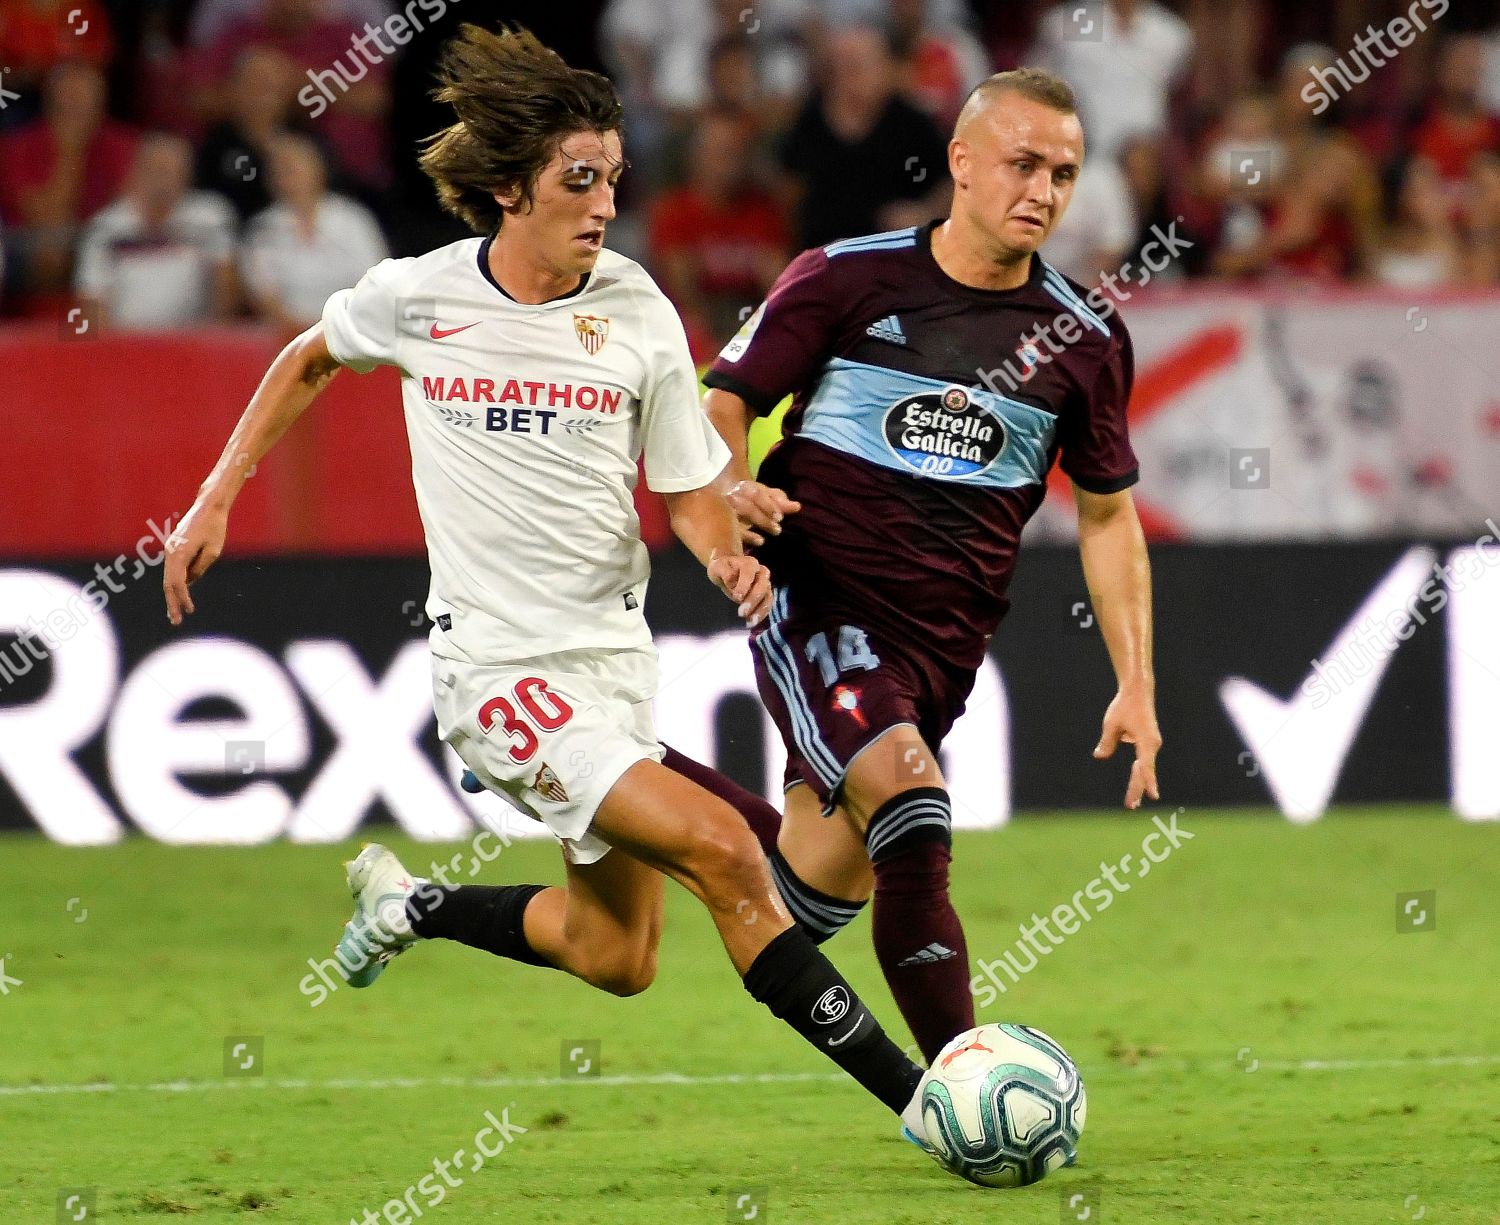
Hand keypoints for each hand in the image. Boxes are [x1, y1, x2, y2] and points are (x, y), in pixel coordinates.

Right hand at [163, 499, 229, 624]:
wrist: (209, 506)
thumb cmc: (215, 527)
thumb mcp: (213, 550)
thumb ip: (200, 568)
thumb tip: (190, 581)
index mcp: (179, 553)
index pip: (177, 582)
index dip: (182, 599)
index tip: (190, 611)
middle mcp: (170, 551)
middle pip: (168, 583)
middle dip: (172, 603)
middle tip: (176, 621)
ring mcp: (170, 548)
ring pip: (168, 577)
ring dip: (172, 595)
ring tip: (175, 614)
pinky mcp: (174, 547)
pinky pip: (172, 569)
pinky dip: (174, 583)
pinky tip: (180, 596)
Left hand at [707, 551, 771, 626]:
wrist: (727, 569)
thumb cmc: (722, 567)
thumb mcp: (718, 567)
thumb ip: (726, 573)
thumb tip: (733, 584)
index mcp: (749, 563)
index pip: (749, 573)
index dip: (744, 585)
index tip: (737, 597)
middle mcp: (761, 573)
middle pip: (762, 586)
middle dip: (753, 600)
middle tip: (742, 613)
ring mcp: (765, 584)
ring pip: (767, 597)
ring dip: (760, 611)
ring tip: (750, 622)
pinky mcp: (765, 595)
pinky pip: (767, 605)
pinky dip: (761, 614)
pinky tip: (751, 622)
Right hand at [725, 479, 800, 546]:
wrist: (719, 506)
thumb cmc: (750, 501)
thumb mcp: (765, 498)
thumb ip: (780, 502)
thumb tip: (797, 506)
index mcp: (744, 487)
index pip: (756, 493)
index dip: (768, 505)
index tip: (780, 517)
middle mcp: (733, 497)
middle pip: (747, 505)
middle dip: (764, 515)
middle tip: (779, 528)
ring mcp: (726, 511)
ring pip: (740, 516)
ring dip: (760, 523)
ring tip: (776, 531)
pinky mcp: (723, 524)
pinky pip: (734, 530)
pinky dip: (748, 536)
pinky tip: (761, 541)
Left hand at [1093, 689, 1160, 809]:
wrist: (1138, 691)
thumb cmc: (1124, 706)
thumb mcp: (1111, 724)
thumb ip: (1107, 741)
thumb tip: (1100, 756)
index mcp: (1146, 741)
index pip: (1146, 766)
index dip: (1148, 782)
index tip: (1153, 796)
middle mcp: (1152, 745)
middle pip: (1143, 771)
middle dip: (1137, 789)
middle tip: (1130, 806)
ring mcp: (1151, 744)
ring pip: (1143, 767)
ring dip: (1137, 783)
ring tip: (1132, 802)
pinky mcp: (1147, 742)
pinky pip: (1142, 761)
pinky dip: (1138, 772)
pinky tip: (1134, 782)